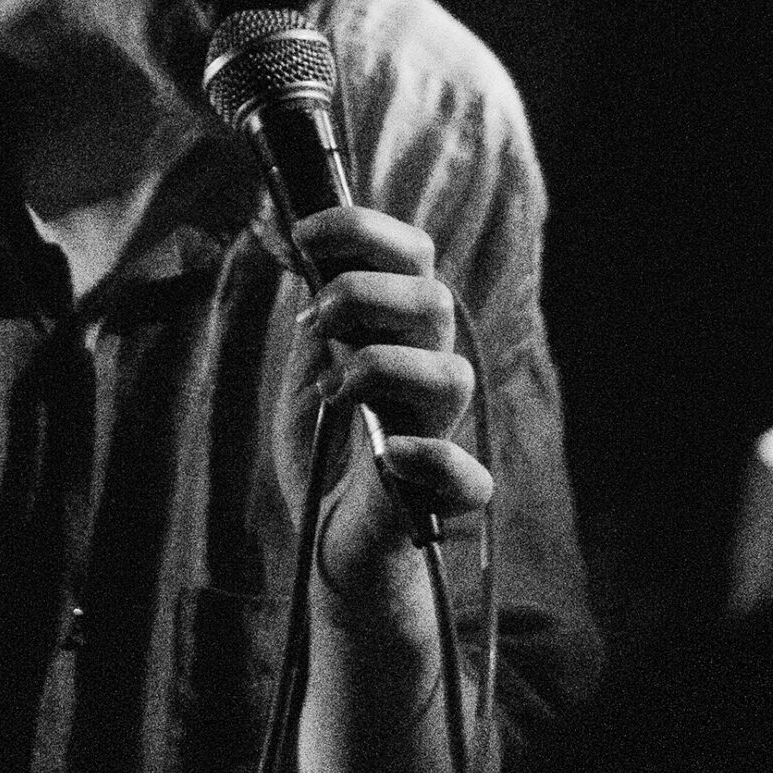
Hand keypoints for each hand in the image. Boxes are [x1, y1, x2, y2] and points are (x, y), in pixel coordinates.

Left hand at [279, 206, 493, 633]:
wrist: (330, 542)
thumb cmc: (326, 451)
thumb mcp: (307, 373)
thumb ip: (319, 325)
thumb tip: (311, 262)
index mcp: (400, 332)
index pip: (411, 255)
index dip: (362, 230)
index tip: (303, 234)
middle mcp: (426, 372)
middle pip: (434, 301)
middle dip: (365, 292)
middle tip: (316, 318)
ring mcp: (439, 432)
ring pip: (453, 375)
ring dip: (383, 367)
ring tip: (333, 391)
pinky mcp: (444, 497)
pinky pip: (469, 475)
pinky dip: (428, 457)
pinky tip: (384, 452)